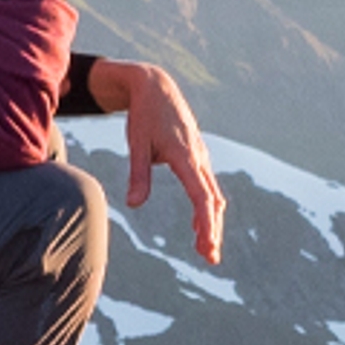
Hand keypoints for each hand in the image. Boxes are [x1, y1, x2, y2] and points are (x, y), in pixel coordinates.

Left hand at [89, 58, 223, 264]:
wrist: (156, 86)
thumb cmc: (144, 115)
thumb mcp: (137, 144)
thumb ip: (138, 174)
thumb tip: (133, 205)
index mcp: (185, 155)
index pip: (201, 195)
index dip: (206, 222)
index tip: (208, 244)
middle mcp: (198, 157)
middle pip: (211, 200)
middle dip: (212, 230)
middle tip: (210, 258)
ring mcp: (200, 156)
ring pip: (211, 194)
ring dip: (210, 222)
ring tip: (205, 250)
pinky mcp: (196, 156)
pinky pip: (206, 186)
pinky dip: (207, 208)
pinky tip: (202, 225)